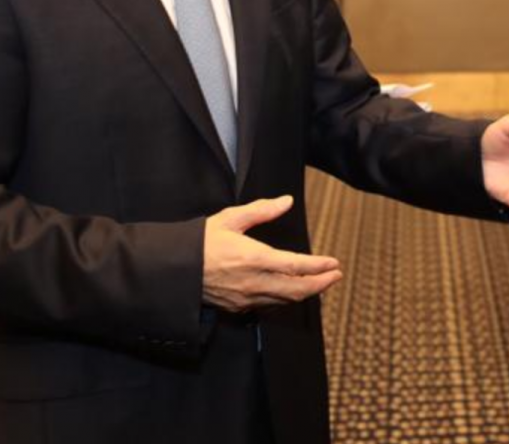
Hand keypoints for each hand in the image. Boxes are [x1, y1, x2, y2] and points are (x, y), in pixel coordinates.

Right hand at [202, 196, 342, 311]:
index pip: (296, 266)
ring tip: (320, 283)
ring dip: (306, 293)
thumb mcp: (230, 219)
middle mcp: (253, 282)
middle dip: (320, 284)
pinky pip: (269, 305)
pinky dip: (286, 299)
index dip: (319, 267)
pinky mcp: (238, 307)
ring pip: (285, 301)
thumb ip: (261, 211)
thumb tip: (286, 201)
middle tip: (335, 276)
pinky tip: (292, 291)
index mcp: (254, 258)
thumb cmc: (200, 241)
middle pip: (297, 290)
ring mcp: (246, 298)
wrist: (173, 270)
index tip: (334, 263)